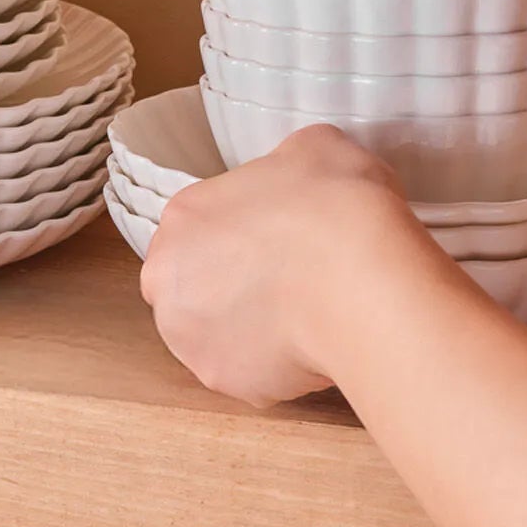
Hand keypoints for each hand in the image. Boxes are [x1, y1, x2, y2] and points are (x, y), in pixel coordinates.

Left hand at [138, 124, 492, 406]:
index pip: (200, 229)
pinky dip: (278, 367)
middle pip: (194, 287)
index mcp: (184, 215)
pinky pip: (249, 375)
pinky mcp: (222, 379)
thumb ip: (288, 163)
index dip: (242, 238)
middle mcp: (167, 278)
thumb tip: (300, 175)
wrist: (359, 278)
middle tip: (288, 284)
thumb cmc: (337, 207)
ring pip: (217, 335)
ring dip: (250, 330)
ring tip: (304, 316)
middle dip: (233, 289)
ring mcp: (189, 334)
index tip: (276, 244)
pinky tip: (313, 345)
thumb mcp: (316, 148)